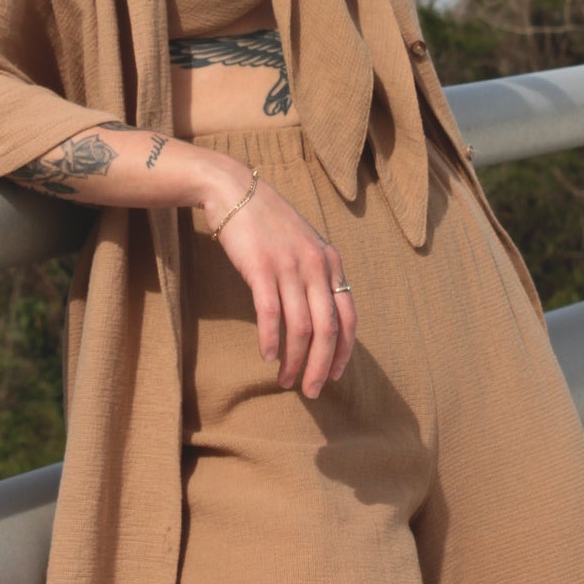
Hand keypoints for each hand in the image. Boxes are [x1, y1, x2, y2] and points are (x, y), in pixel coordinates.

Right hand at [200, 159, 356, 398]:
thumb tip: (322, 318)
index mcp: (331, 262)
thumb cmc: (269, 223)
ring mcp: (289, 266)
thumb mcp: (304, 245)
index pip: (349, 317)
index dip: (344, 351)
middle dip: (322, 367)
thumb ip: (316, 275)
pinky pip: (270, 313)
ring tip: (285, 381)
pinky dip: (270, 339)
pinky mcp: (261, 267)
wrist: (235, 191)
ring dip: (295, 361)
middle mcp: (316, 265)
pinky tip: (267, 356)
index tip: (336, 375)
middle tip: (312, 392)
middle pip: (328, 329)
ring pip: (301, 328)